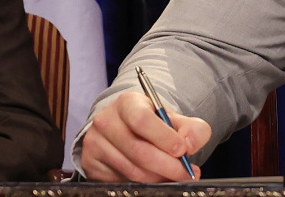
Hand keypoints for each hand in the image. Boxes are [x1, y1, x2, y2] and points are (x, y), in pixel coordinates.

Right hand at [80, 92, 211, 181]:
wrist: (128, 128)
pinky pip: (121, 181)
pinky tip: (155, 176)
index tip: (183, 151)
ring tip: (173, 174)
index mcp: (127, 103)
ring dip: (158, 177)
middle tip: (186, 173)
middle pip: (138, 151)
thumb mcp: (175, 118)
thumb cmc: (154, 123)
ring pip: (132, 170)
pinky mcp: (91, 164)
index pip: (142, 120)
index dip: (164, 138)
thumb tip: (190, 145)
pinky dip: (143, 183)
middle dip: (168, 166)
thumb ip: (192, 128)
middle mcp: (106, 121)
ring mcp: (95, 144)